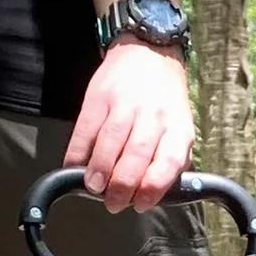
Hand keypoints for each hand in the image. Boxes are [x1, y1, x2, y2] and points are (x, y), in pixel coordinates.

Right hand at [65, 40, 193, 213]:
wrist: (149, 51)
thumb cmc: (165, 101)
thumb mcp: (180, 128)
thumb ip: (172, 160)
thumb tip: (156, 194)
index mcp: (177, 128)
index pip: (168, 162)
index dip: (153, 187)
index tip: (140, 203)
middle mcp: (153, 115)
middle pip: (137, 155)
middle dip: (122, 184)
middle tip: (113, 203)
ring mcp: (124, 104)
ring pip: (111, 141)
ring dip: (100, 169)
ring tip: (94, 187)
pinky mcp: (99, 95)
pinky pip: (86, 128)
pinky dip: (78, 150)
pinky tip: (74, 166)